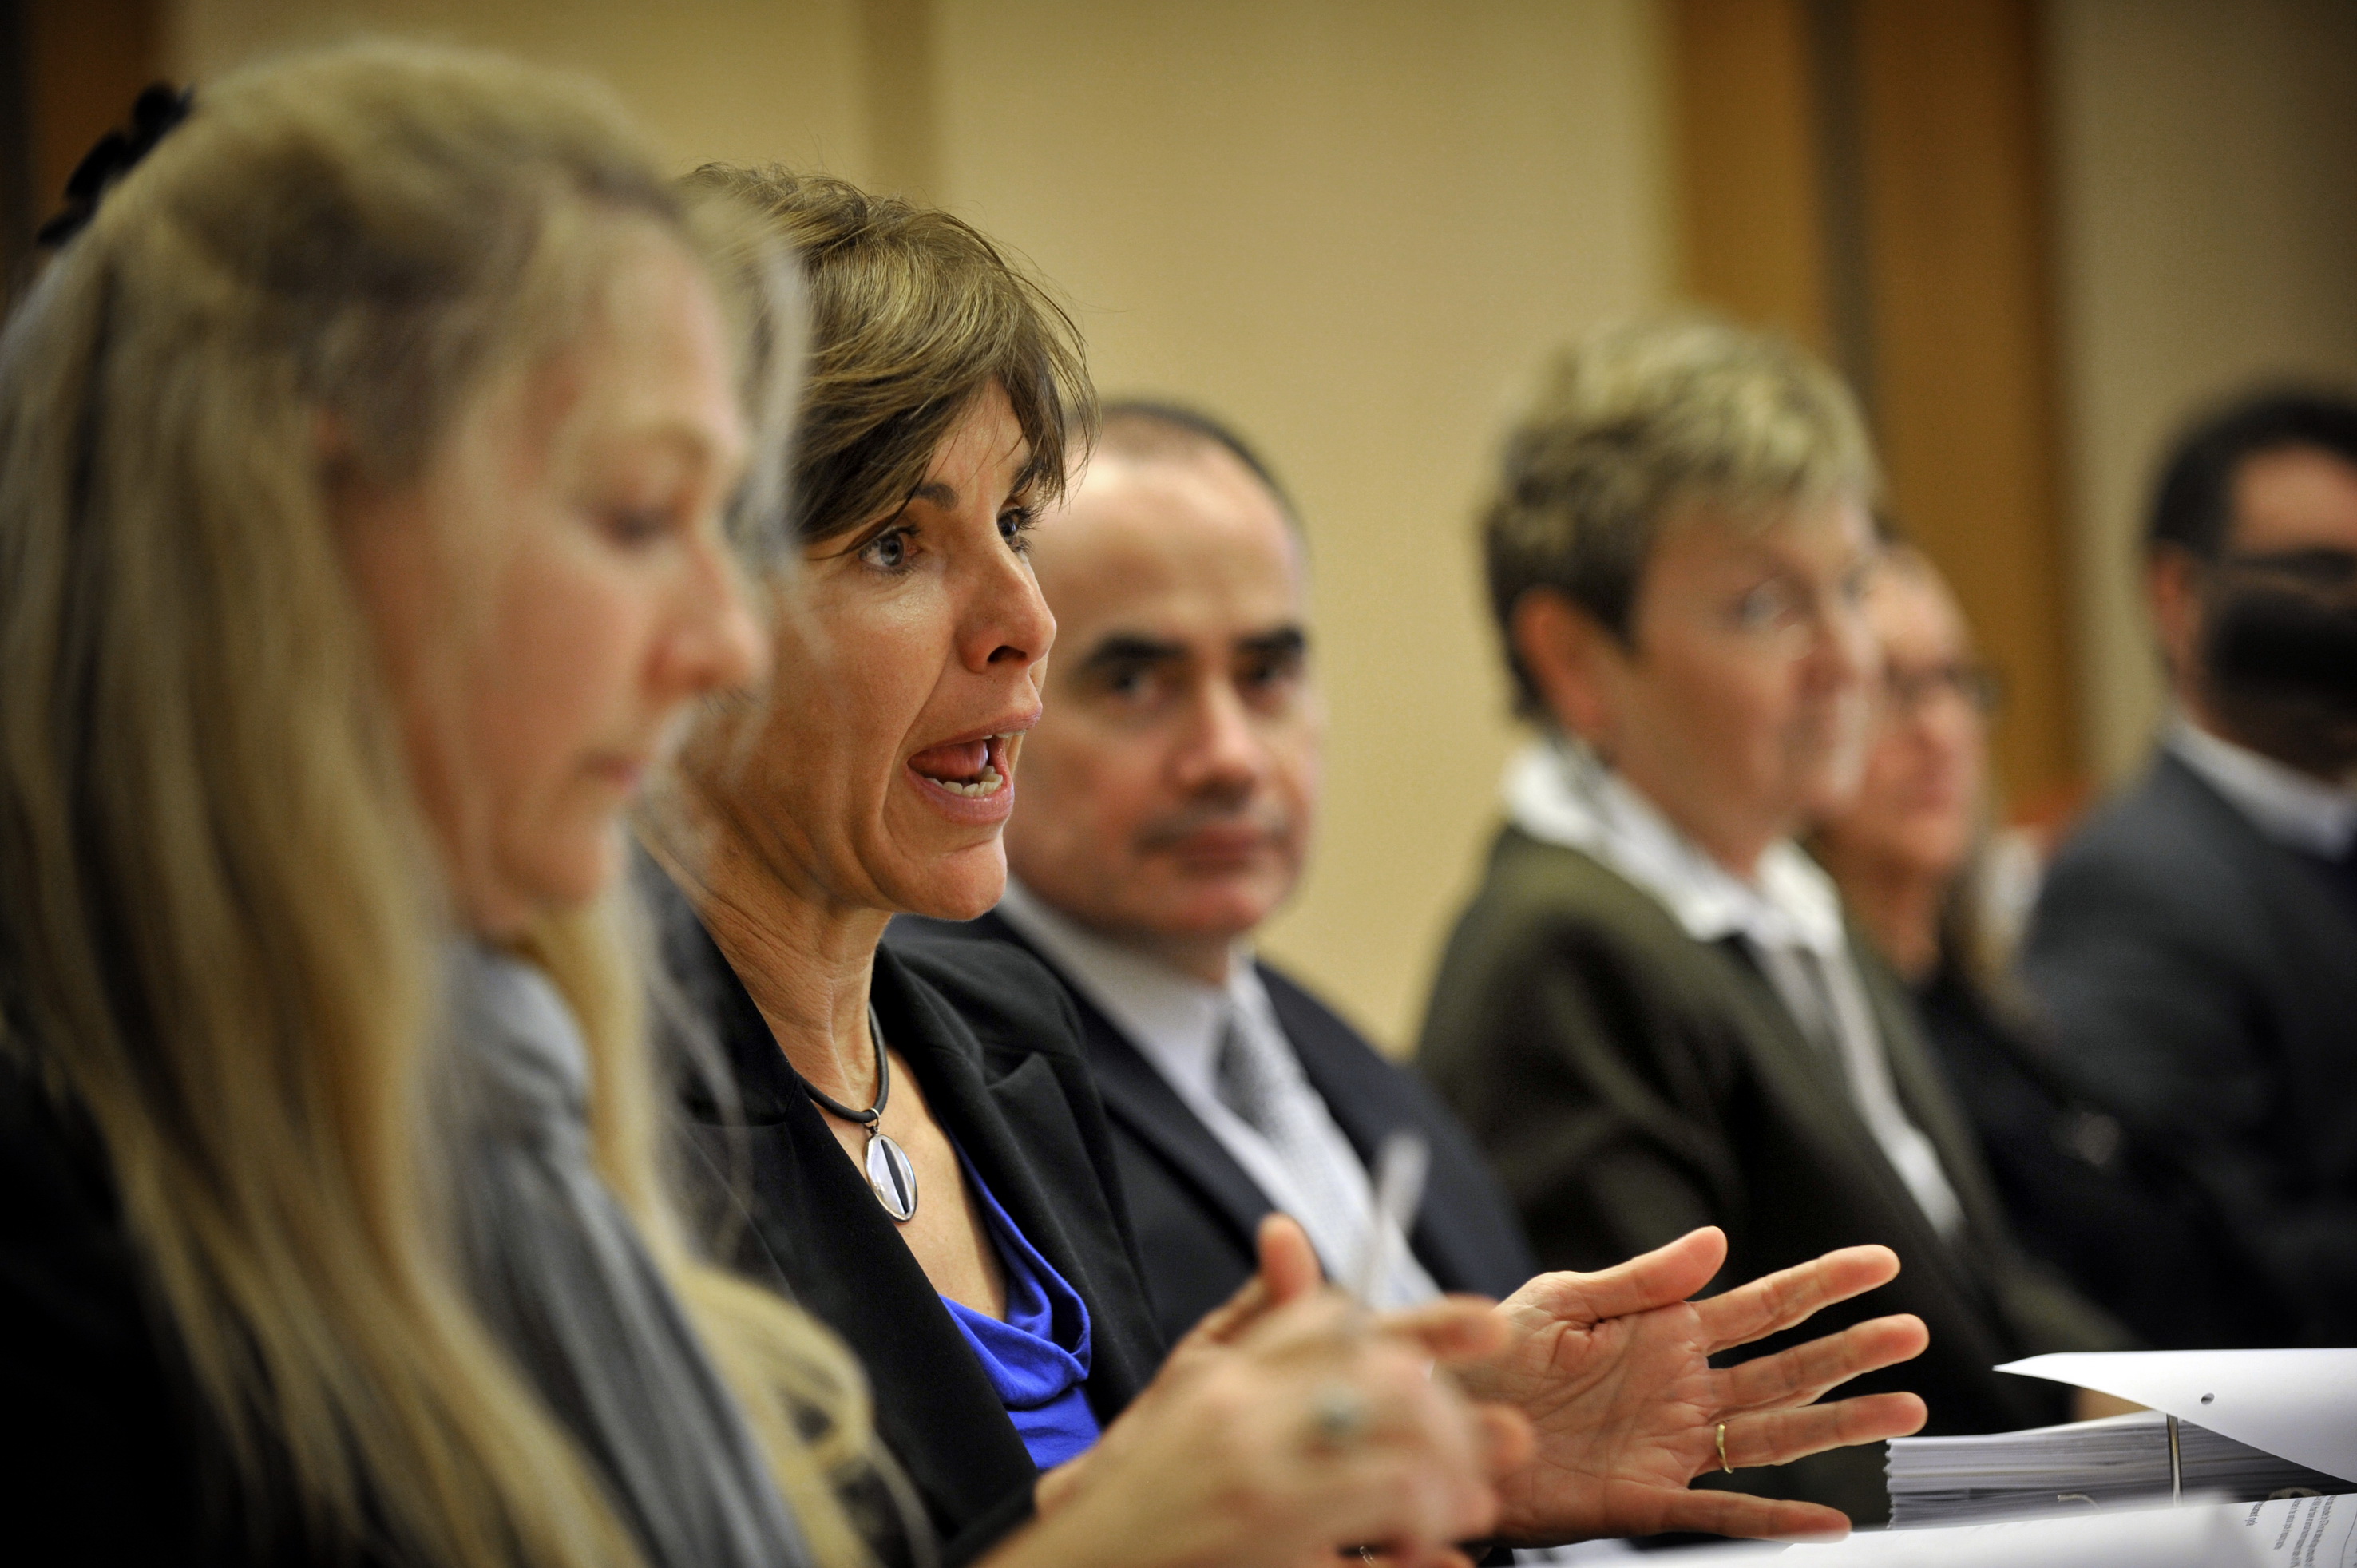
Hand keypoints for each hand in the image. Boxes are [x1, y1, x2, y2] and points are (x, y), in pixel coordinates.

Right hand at [1019, 1216, 1529, 1567]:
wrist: (1079, 1554)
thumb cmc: (1142, 1466)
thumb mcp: (1188, 1379)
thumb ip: (1253, 1314)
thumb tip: (1287, 1230)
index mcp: (1231, 1375)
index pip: (1340, 1325)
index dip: (1424, 1327)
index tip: (1490, 1330)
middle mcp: (1245, 1427)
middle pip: (1381, 1392)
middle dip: (1453, 1415)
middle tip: (1501, 1437)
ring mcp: (1259, 1502)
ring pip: (1388, 1476)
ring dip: (1446, 1487)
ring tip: (1478, 1501)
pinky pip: (1360, 1567)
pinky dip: (1413, 1565)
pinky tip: (1444, 1562)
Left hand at [1459, 1227, 1929, 1543]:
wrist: (1444, 1420)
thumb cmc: (1496, 1354)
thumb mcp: (1564, 1300)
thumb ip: (1643, 1277)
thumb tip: (1717, 1239)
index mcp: (1666, 1330)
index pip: (1762, 1303)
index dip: (1822, 1284)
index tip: (1881, 1264)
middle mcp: (1684, 1388)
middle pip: (1787, 1367)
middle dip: (1851, 1351)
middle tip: (1913, 1334)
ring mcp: (1673, 1444)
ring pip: (1775, 1434)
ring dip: (1839, 1424)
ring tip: (1907, 1408)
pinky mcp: (1646, 1498)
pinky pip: (1723, 1512)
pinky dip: (1777, 1518)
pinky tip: (1832, 1520)